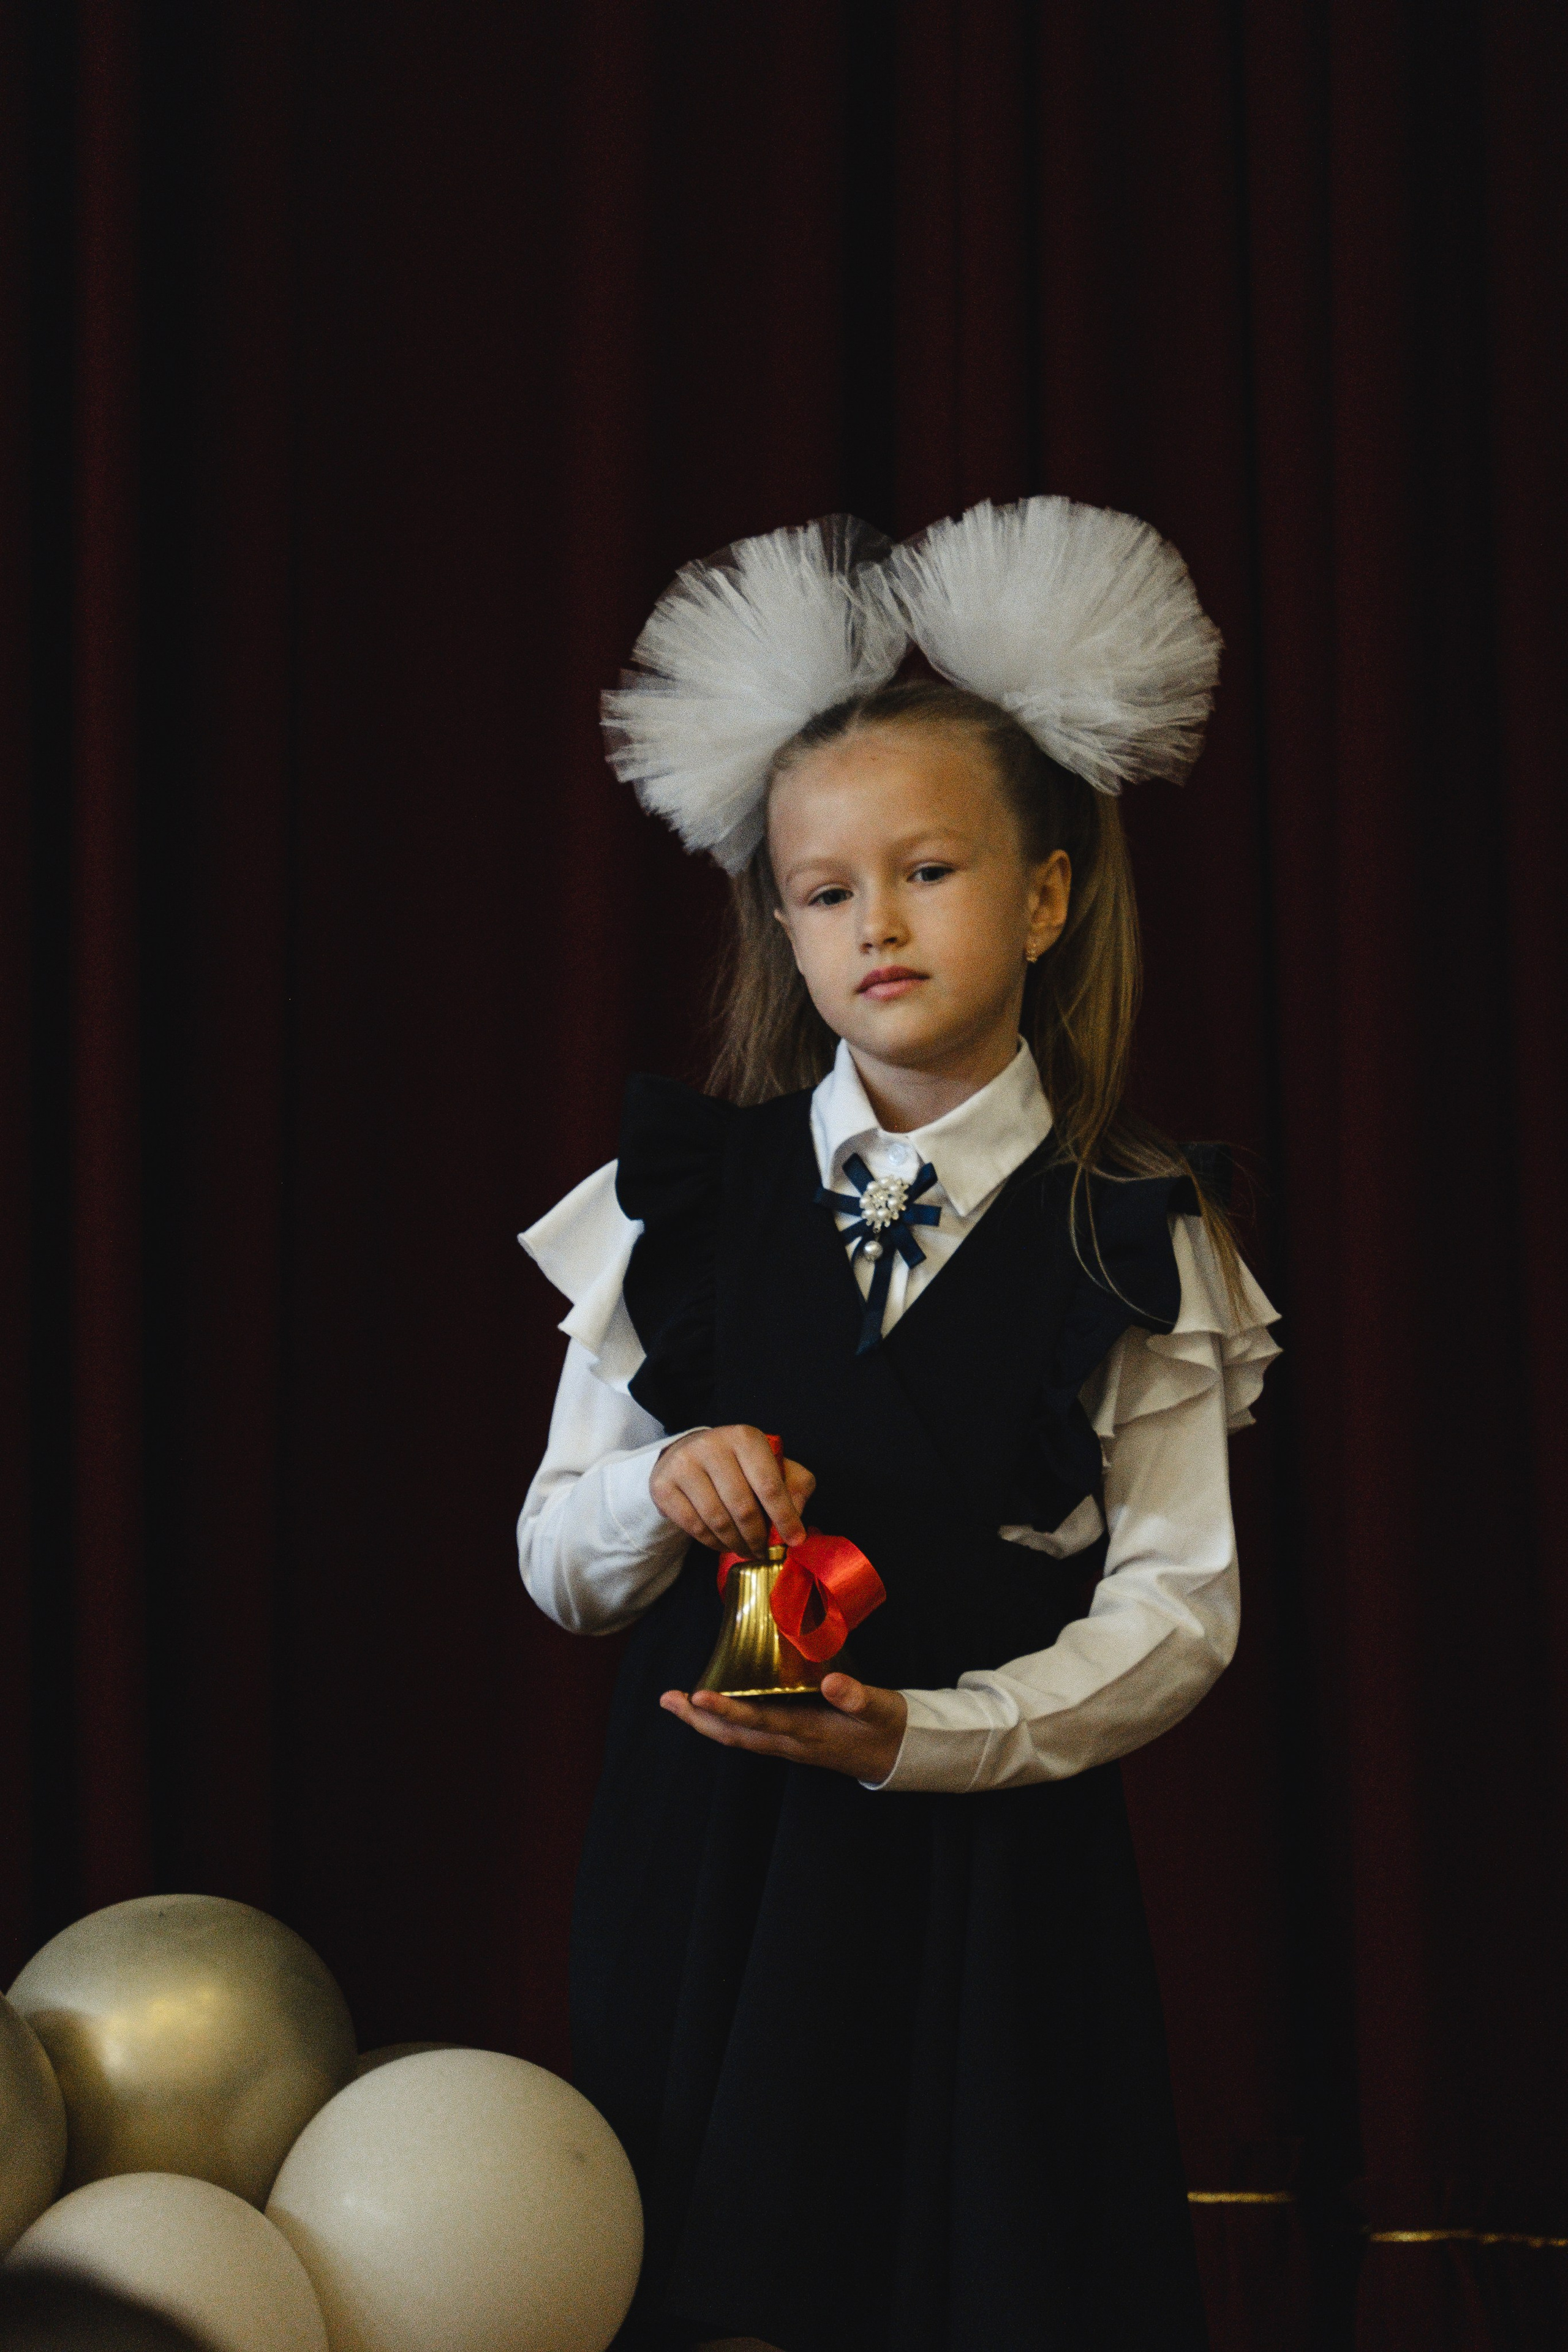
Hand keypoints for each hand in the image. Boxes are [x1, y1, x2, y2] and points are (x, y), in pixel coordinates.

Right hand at [650, 1424, 815, 1555]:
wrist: (688, 1453)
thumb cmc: (739, 1463)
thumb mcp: (773, 1464)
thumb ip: (795, 1486)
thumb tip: (797, 1521)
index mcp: (745, 1437)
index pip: (769, 1484)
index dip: (785, 1517)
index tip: (795, 1540)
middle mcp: (712, 1445)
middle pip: (743, 1507)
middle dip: (758, 1538)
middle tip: (764, 1552)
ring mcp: (684, 1464)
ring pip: (718, 1521)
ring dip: (736, 1544)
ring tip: (746, 1550)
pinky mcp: (663, 1485)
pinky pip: (694, 1527)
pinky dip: (713, 1543)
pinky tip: (723, 1544)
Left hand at [659, 1673, 908, 1784]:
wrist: (900, 1756)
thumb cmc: (888, 1728)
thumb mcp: (881, 1710)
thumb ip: (857, 1697)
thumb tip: (832, 1682)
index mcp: (810, 1732)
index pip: (761, 1722)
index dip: (728, 1710)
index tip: (699, 1696)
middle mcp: (792, 1742)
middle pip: (736, 1736)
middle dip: (699, 1720)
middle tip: (668, 1699)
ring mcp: (790, 1744)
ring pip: (739, 1736)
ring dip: (706, 1721)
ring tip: (677, 1701)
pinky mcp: (792, 1739)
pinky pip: (750, 1733)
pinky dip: (726, 1720)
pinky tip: (714, 1706)